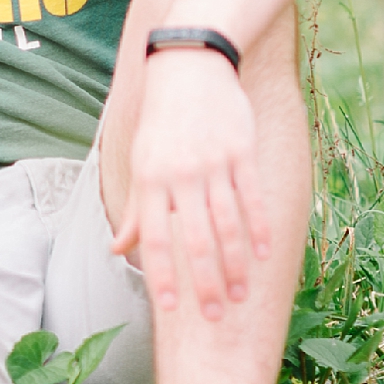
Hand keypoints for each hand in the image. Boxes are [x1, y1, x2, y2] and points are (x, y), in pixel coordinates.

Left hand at [112, 49, 263, 319]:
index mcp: (149, 181)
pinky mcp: (241, 151)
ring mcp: (211, 163)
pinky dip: (259, 228)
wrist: (189, 66)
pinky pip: (251, 197)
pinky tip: (265, 255)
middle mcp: (179, 175)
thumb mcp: (139, 162)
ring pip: (226, 224)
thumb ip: (133, 211)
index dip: (161, 275)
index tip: (171, 308)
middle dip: (204, 283)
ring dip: (235, 265)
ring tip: (240, 295)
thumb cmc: (160, 122)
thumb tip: (117, 251)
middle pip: (193, 240)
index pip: (153, 238)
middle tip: (216, 317)